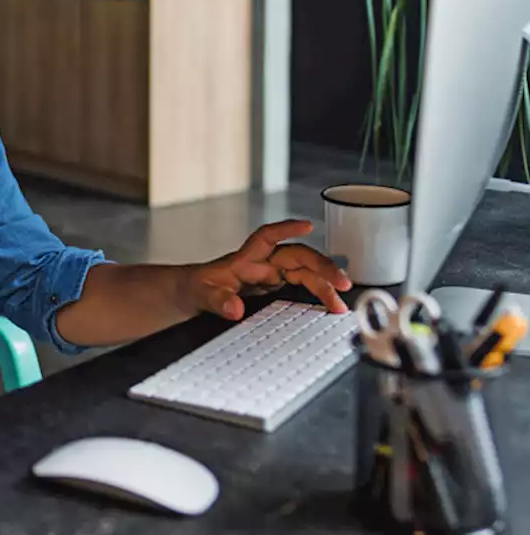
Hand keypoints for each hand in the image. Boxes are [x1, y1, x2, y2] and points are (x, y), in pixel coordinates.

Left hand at [191, 219, 351, 319]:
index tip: (306, 226)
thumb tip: (235, 309)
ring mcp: (271, 275)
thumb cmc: (195, 288)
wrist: (192, 296)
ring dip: (324, 286)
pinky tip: (331, 306)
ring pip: (305, 273)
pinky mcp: (275, 288)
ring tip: (340, 305)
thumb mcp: (200, 295)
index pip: (267, 237)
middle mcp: (262, 263)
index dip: (286, 229)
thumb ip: (217, 300)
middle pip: (298, 257)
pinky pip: (302, 287)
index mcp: (244, 259)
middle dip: (322, 267)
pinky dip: (317, 295)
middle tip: (342, 283)